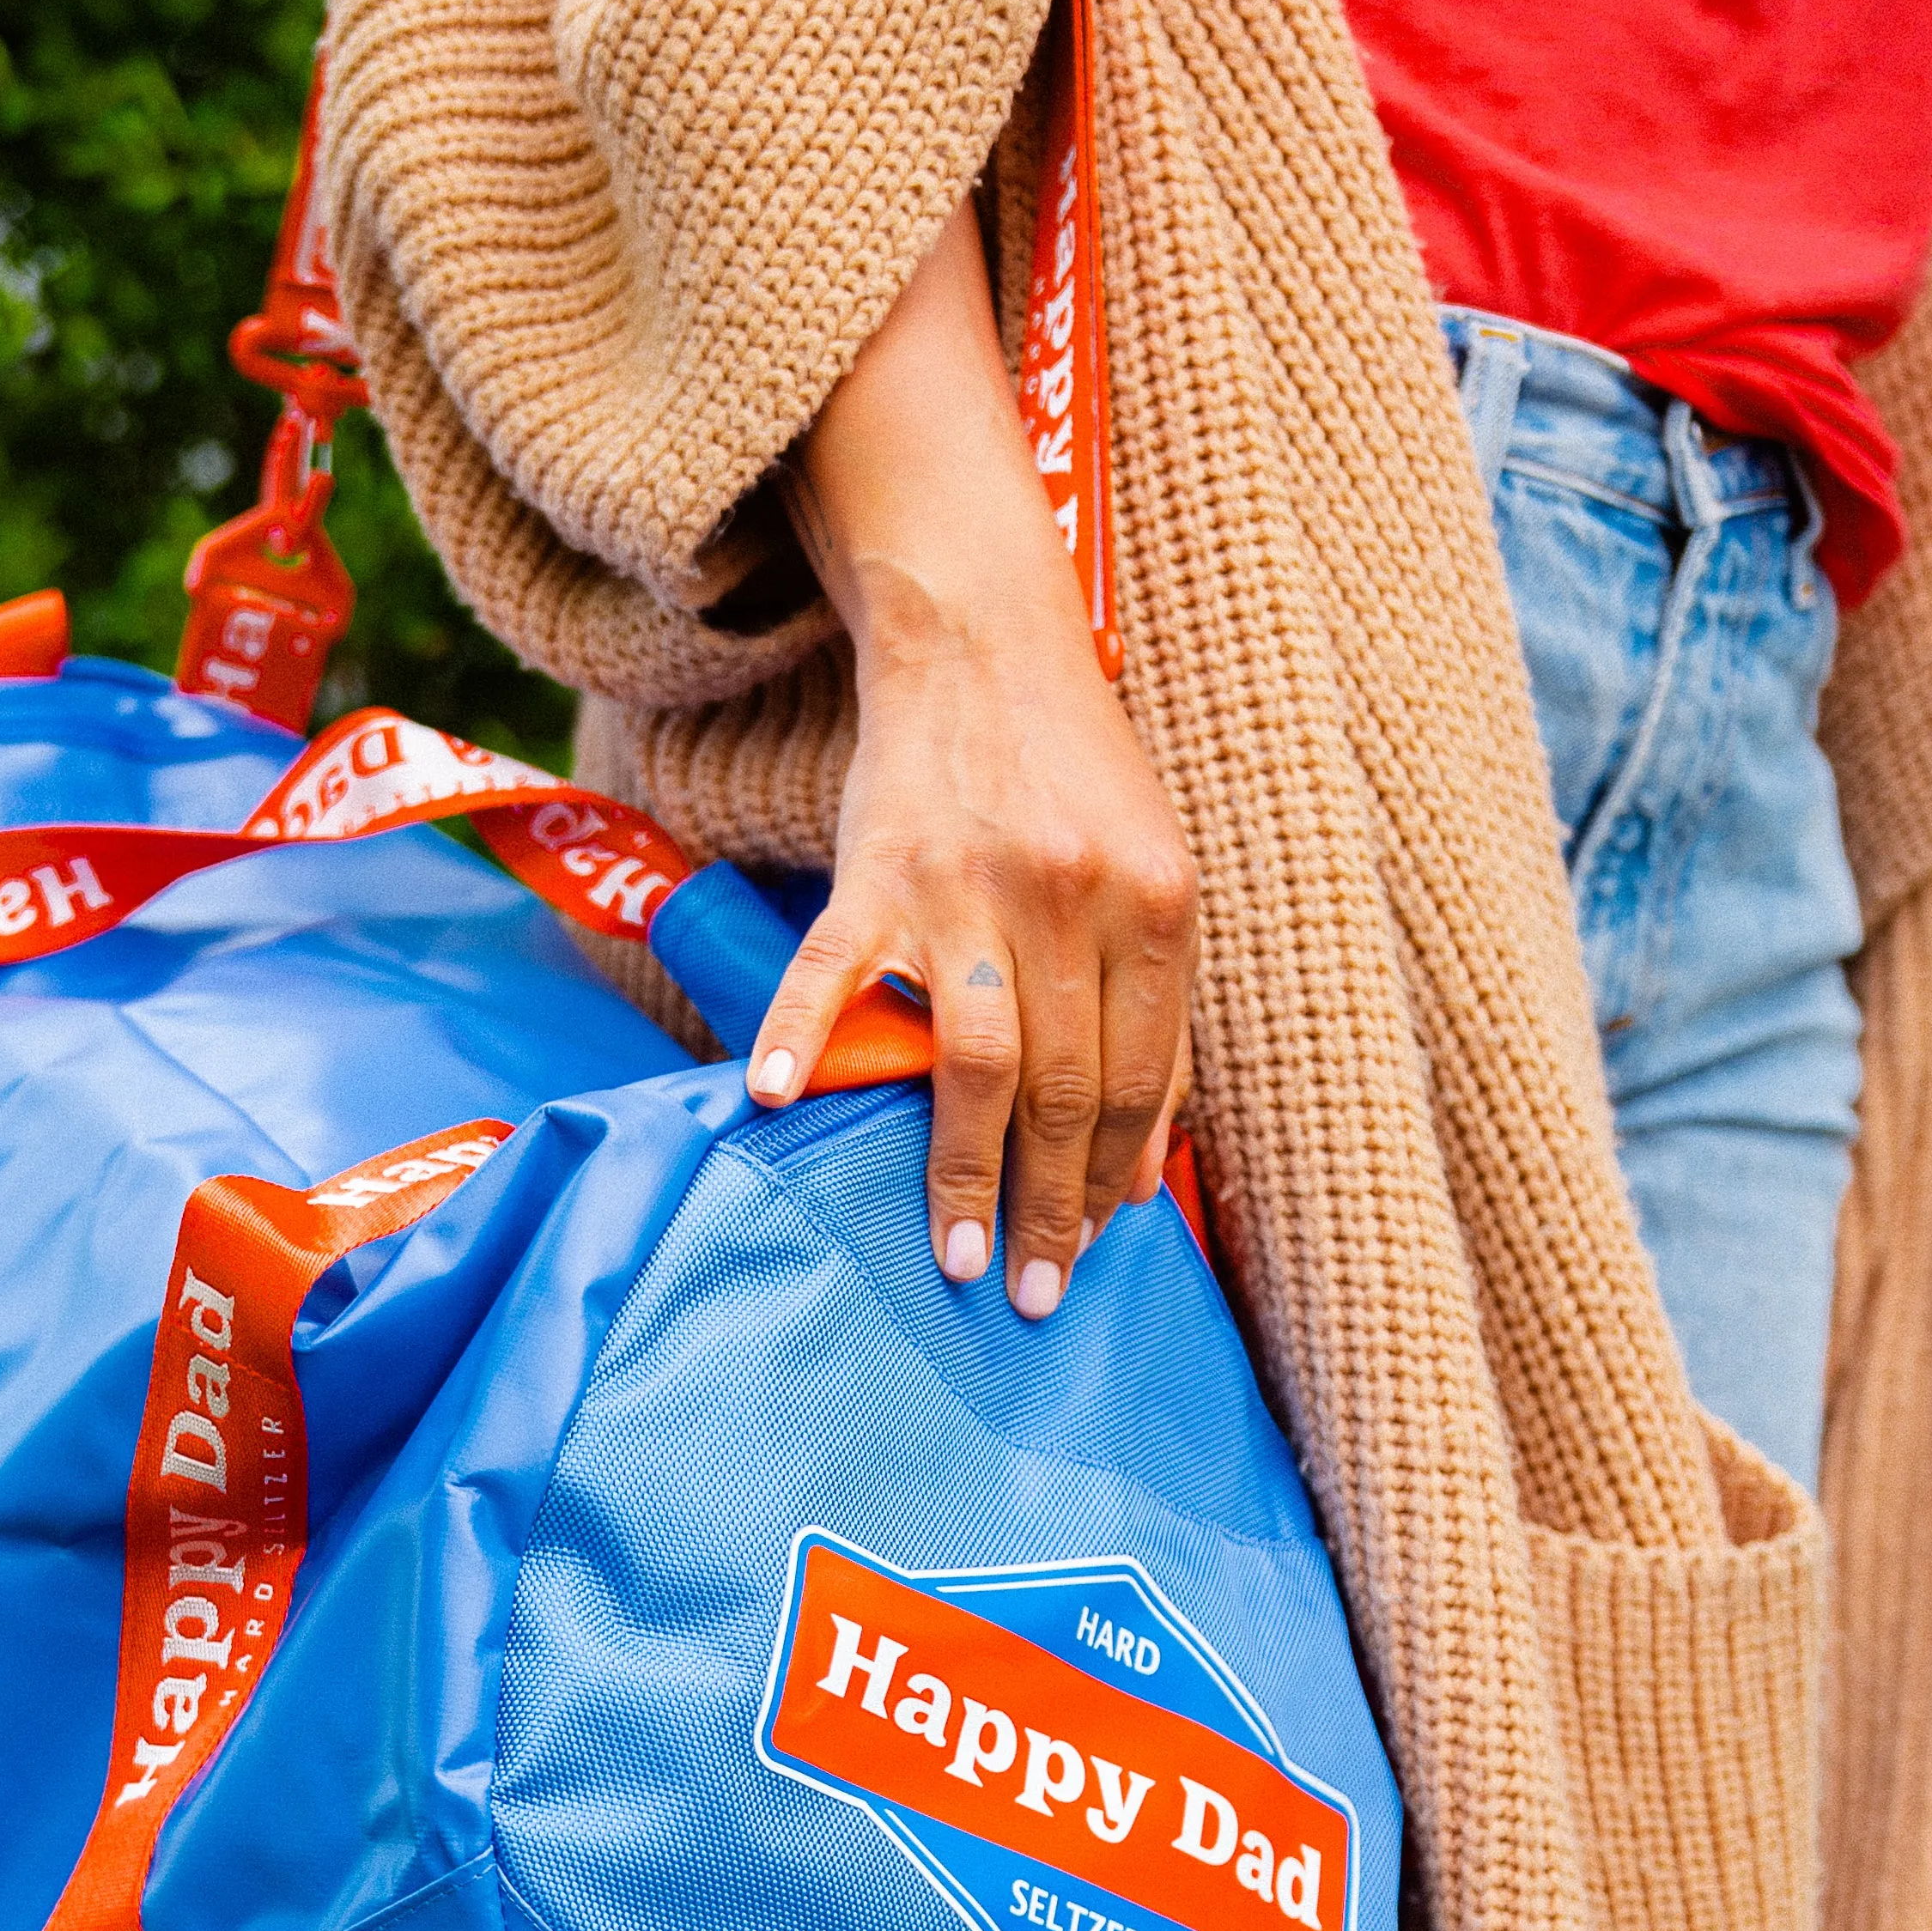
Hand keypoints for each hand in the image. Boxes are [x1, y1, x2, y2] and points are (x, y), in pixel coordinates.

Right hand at [750, 209, 1195, 1315]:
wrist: (980, 635)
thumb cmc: (1071, 766)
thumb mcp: (1147, 870)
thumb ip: (1150, 999)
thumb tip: (1145, 1156)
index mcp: (1153, 902)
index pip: (1141, 1075)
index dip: (1121, 1174)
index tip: (1103, 1248)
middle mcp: (1070, 900)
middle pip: (1066, 1089)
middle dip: (1053, 1208)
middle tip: (1038, 1296)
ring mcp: (968, 888)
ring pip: (976, 1061)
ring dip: (962, 1173)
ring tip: (959, 1258)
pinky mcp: (877, 869)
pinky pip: (836, 969)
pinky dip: (806, 1037)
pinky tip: (778, 1103)